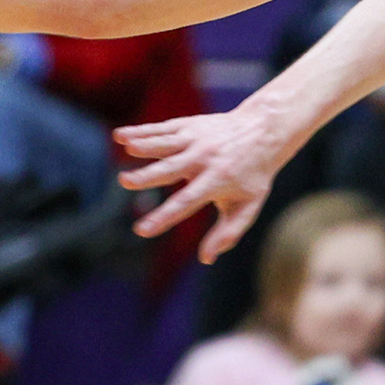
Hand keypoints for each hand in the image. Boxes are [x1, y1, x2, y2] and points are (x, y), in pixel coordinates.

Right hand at [118, 104, 294, 259]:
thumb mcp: (248, 206)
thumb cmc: (254, 175)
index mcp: (218, 180)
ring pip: (166, 143)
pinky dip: (141, 132)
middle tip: (125, 181)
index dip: (164, 217)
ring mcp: (196, 139)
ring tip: (123, 146)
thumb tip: (206, 259)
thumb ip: (228, 233)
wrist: (264, 130)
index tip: (142, 230)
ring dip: (144, 145)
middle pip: (172, 168)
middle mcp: (205, 158)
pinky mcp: (189, 126)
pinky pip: (162, 129)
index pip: (186, 202)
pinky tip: (120, 137)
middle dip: (148, 175)